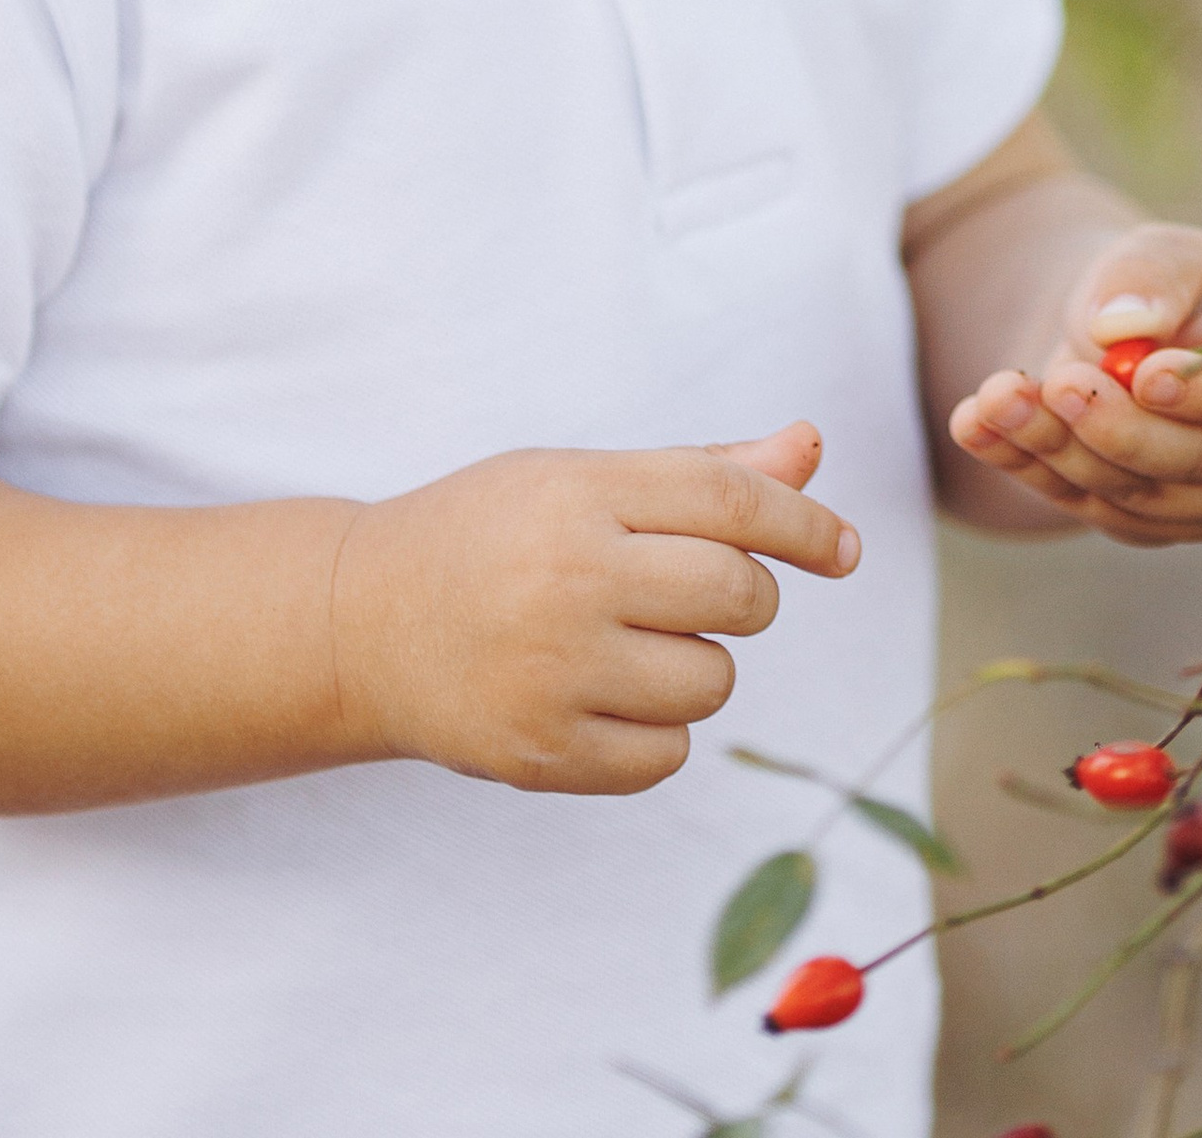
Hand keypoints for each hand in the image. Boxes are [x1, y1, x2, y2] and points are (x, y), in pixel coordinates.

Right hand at [328, 420, 858, 794]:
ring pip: (713, 679)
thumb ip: (700, 472)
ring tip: (628, 643)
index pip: (731, 500)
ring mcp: (554, 672)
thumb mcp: (578, 478)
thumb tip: (809, 446)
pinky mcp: (543, 753)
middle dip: (745, 595)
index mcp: (579, 493)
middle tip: (693, 592)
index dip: (803, 523)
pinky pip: (668, 753)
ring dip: (699, 664)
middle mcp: (569, 578)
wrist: (360, 622)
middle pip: (738, 592)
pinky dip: (659, 730)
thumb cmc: (489, 535)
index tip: (841, 548)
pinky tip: (603, 696)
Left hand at [948, 224, 1201, 547]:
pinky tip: (975, 424)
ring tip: (998, 395)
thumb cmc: (1156, 283)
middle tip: (1059, 384)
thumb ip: (1150, 278)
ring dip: (1065, 451)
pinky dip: (1031, 467)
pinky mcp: (1156, 521)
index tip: (1147, 377)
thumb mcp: (1156, 254)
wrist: (1115, 329)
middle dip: (1126, 431)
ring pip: (1145, 497)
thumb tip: (1120, 328)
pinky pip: (1094, 507)